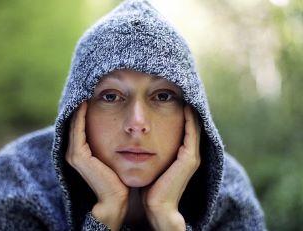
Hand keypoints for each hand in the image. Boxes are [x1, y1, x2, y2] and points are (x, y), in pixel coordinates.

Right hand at [65, 100, 128, 229]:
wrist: (116, 198)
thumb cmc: (119, 177)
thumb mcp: (115, 154)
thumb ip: (113, 141)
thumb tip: (124, 127)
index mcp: (81, 152)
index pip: (81, 124)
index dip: (86, 109)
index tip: (94, 93)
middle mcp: (74, 152)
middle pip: (76, 122)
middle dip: (81, 105)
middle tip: (88, 87)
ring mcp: (74, 154)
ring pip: (76, 123)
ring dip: (79, 107)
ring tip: (86, 91)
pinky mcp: (79, 156)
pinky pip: (78, 129)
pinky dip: (81, 115)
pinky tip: (87, 102)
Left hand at [141, 105, 200, 230]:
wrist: (157, 206)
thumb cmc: (151, 186)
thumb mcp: (151, 163)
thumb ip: (150, 151)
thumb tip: (138, 138)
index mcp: (182, 154)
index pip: (184, 127)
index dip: (180, 112)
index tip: (170, 97)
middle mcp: (190, 153)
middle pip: (191, 124)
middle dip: (186, 108)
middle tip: (180, 91)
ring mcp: (192, 156)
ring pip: (194, 125)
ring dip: (190, 110)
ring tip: (184, 94)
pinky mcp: (189, 159)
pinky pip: (191, 132)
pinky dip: (189, 119)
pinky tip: (184, 106)